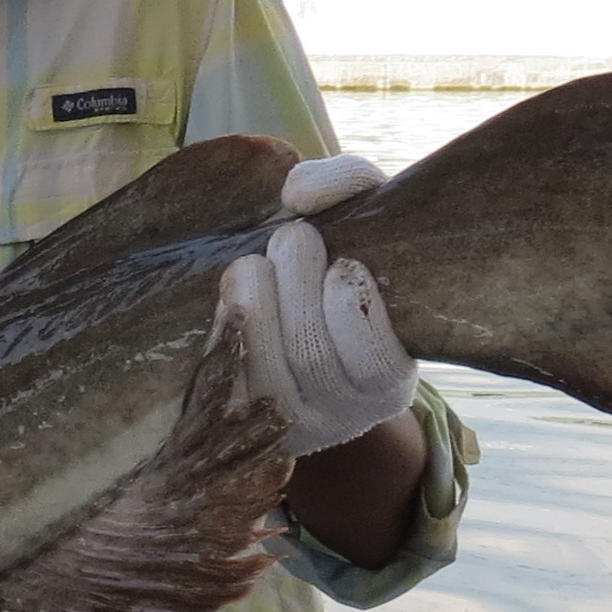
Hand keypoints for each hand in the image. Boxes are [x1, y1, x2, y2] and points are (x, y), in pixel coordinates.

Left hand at [218, 158, 413, 458]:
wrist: (290, 313)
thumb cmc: (340, 262)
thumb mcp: (366, 223)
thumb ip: (350, 185)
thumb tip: (298, 194)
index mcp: (388, 382)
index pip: (375, 363)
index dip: (353, 309)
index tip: (344, 263)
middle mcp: (343, 416)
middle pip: (311, 357)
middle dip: (297, 284)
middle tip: (294, 238)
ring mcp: (284, 425)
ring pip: (263, 370)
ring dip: (255, 301)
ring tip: (255, 262)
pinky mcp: (235, 419)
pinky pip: (222, 379)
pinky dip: (225, 327)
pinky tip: (234, 292)